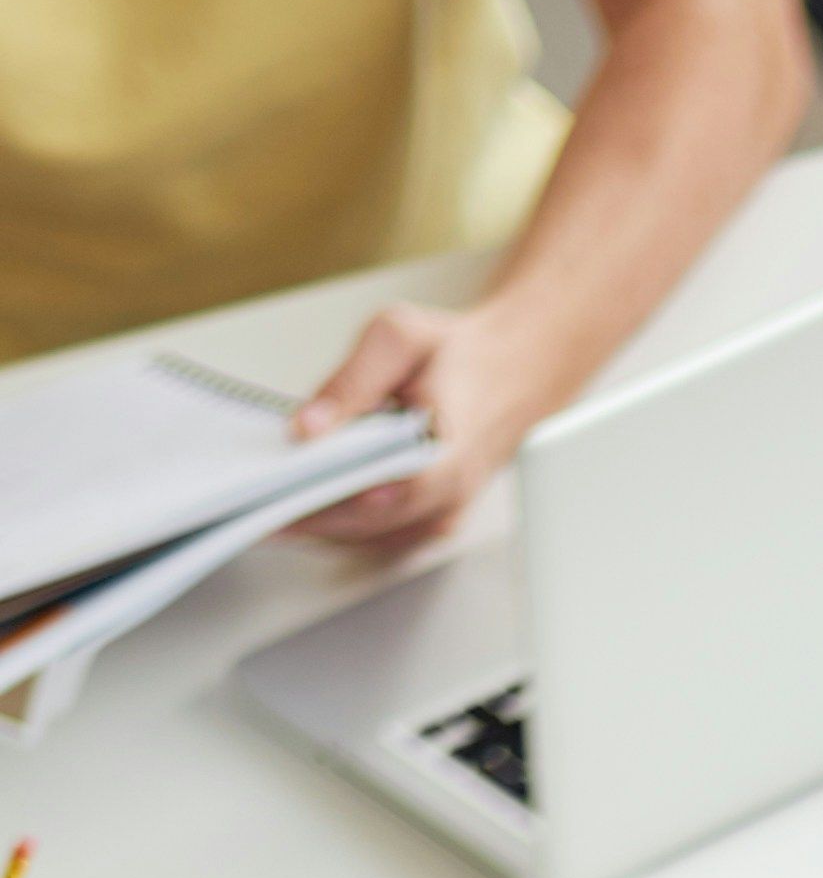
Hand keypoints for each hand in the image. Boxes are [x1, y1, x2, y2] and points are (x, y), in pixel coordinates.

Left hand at [292, 288, 564, 552]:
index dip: (334, 503)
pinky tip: (310, 501)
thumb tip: (307, 427)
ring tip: (273, 500)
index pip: (388, 495)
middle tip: (256, 502)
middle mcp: (449, 496)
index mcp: (447, 451)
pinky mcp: (429, 523)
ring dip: (321, 524)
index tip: (284, 499)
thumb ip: (351, 379)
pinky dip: (340, 523)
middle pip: (368, 527)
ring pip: (369, 540)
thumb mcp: (398, 337)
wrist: (511, 374)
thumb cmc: (457, 354)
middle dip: (309, 516)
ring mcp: (441, 516)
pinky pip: (378, 538)